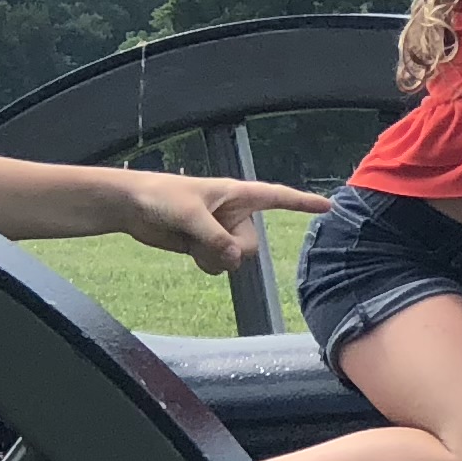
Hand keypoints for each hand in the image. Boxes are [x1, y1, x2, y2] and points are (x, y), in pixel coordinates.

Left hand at [131, 174, 331, 273]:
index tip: (329, 206)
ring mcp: (221, 232)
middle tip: (205, 237)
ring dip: (214, 258)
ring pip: (236, 260)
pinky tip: (188, 250)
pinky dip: (206, 264)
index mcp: (237, 194)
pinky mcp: (207, 246)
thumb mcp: (189, 215)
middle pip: (252, 245)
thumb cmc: (161, 197)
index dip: (303, 202)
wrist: (132, 207)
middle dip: (231, 249)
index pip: (278, 197)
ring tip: (191, 240)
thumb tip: (235, 259)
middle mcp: (234, 214)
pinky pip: (220, 266)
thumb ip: (215, 238)